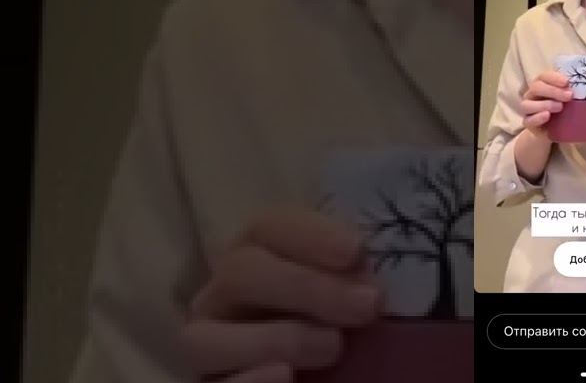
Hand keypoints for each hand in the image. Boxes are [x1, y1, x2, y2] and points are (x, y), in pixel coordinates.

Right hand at [181, 207, 380, 381]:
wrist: (333, 379)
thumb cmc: (348, 327)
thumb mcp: (354, 293)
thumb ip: (355, 275)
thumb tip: (373, 273)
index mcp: (259, 259)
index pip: (267, 228)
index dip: (310, 235)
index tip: (356, 251)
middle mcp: (224, 300)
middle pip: (239, 272)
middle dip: (306, 286)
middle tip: (366, 306)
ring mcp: (208, 349)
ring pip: (204, 337)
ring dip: (274, 338)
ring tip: (333, 347)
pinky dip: (247, 382)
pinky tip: (284, 375)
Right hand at [519, 70, 572, 135]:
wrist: (555, 130)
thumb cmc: (564, 109)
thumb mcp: (570, 99)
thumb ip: (574, 92)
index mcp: (542, 84)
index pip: (543, 76)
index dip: (554, 77)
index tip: (566, 82)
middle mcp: (532, 94)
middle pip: (536, 87)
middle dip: (552, 90)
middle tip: (569, 96)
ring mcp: (528, 109)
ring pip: (528, 104)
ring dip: (545, 104)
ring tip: (560, 107)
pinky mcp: (528, 123)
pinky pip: (528, 120)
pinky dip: (537, 117)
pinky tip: (547, 116)